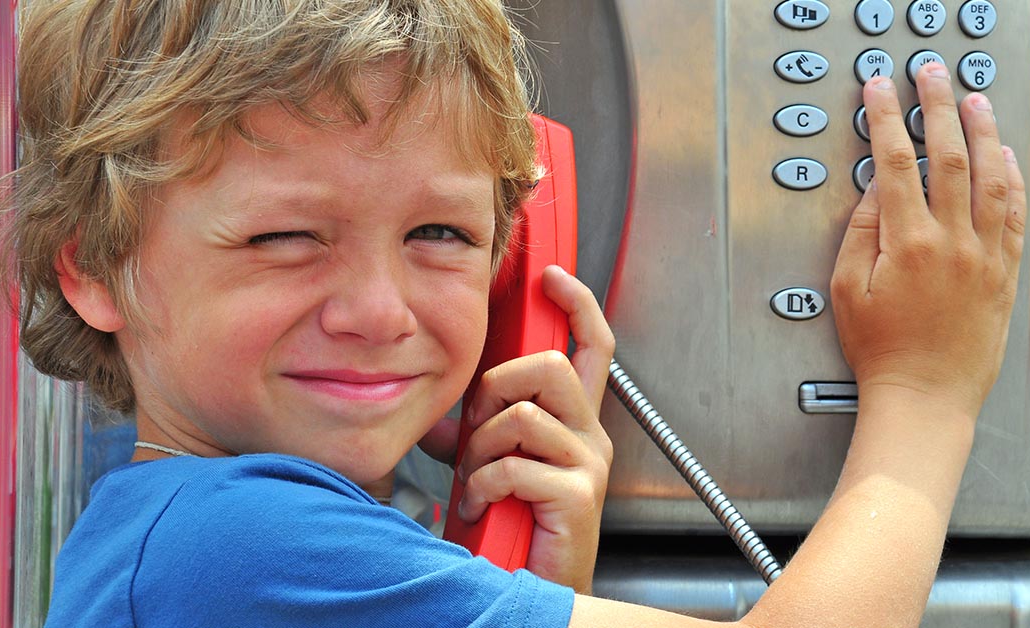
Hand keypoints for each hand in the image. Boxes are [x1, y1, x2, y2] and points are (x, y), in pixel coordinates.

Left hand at [421, 265, 614, 593]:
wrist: (535, 591)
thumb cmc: (517, 532)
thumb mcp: (492, 467)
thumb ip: (473, 434)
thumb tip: (438, 418)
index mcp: (574, 423)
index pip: (591, 346)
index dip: (576, 304)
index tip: (552, 277)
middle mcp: (589, 437)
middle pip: (552, 366)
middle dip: (499, 387)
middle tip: (478, 428)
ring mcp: (587, 465)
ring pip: (525, 413)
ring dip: (484, 446)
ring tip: (479, 478)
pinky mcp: (577, 496)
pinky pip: (515, 464)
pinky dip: (484, 484)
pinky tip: (482, 506)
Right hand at [830, 64, 1025, 420]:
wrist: (924, 395)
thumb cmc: (881, 351)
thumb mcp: (847, 290)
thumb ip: (861, 232)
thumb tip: (874, 189)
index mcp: (908, 244)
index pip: (893, 162)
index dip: (885, 119)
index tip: (878, 91)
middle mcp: (952, 243)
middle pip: (946, 155)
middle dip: (936, 106)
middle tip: (928, 74)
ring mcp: (984, 255)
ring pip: (989, 176)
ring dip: (981, 131)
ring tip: (973, 100)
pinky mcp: (1004, 272)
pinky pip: (1014, 213)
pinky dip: (1010, 178)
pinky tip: (1003, 157)